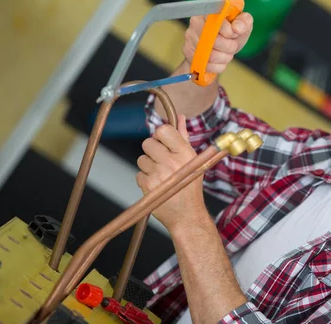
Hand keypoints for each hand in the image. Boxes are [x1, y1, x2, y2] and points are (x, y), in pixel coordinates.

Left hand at [136, 114, 204, 229]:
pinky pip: (139, 174)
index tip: (164, 143)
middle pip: (148, 143)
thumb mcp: (191, 159)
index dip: (160, 135)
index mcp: (185, 152)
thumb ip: (183, 136)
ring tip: (161, 175)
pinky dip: (146, 180)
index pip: (163, 130)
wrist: (187, 214)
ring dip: (148, 166)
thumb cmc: (190, 184)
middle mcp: (173, 161)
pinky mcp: (149, 186)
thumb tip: (179, 117)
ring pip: (141, 159)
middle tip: (162, 161)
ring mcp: (160, 174)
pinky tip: (157, 185)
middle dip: (152, 151)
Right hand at [183, 12, 253, 73]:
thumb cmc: (232, 33)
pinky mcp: (188, 53)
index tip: (233, 34)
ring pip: (210, 55)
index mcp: (209, 11)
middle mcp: (195, 22)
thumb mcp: (243, 25)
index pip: (215, 21)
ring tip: (227, 53)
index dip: (228, 31)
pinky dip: (218, 66)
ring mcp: (190, 38)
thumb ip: (244, 22)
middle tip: (233, 45)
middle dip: (229, 46)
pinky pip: (206, 65)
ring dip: (225, 57)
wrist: (223, 48)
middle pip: (213, 40)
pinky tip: (220, 60)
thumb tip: (237, 28)